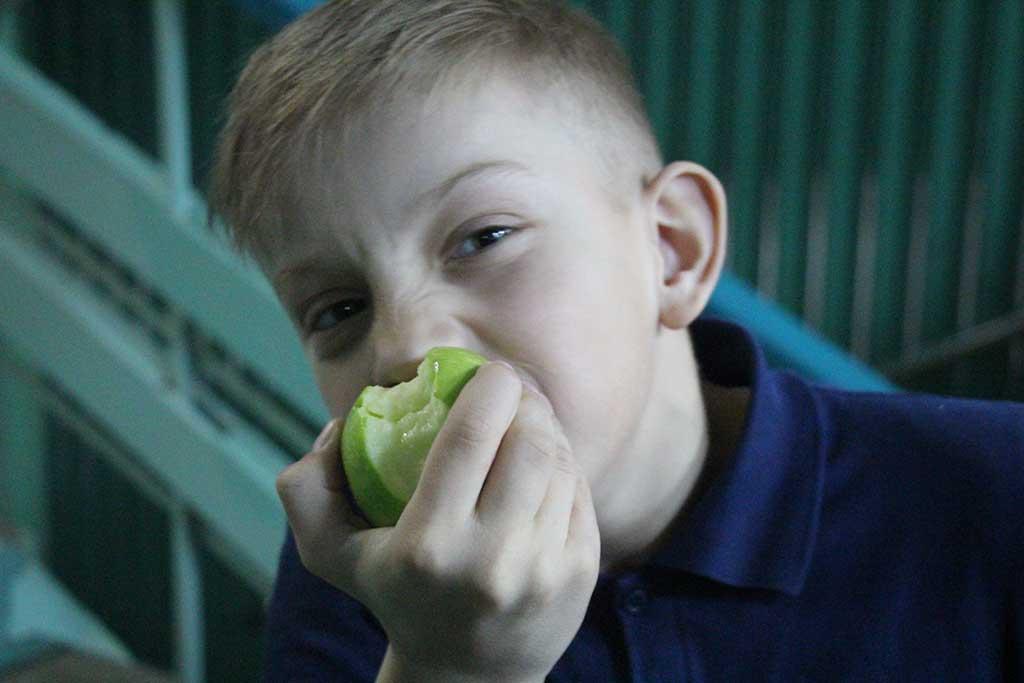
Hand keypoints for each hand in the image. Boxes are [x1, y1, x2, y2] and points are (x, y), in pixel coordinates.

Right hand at [275, 362, 600, 681]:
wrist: (467, 676)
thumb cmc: (395, 597)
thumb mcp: (331, 554)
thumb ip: (308, 488)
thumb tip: (343, 422)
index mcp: (429, 545)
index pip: (470, 437)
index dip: (489, 387)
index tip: (489, 372)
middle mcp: (492, 558)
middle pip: (527, 442)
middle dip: (524, 402)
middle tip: (511, 393)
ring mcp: (544, 567)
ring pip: (558, 462)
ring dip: (545, 429)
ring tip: (525, 423)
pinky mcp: (581, 572)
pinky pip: (579, 491)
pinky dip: (563, 464)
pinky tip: (542, 464)